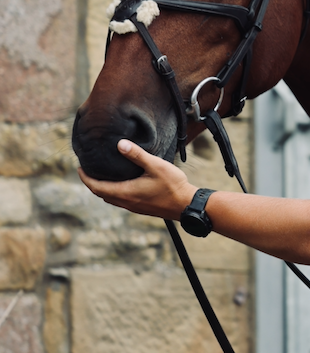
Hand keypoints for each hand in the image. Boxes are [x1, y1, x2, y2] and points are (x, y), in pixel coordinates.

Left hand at [78, 140, 194, 219]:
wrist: (187, 205)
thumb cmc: (173, 185)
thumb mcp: (155, 166)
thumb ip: (137, 155)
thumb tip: (120, 144)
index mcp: (126, 192)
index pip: (97, 187)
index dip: (85, 178)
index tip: (79, 168)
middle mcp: (127, 202)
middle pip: (102, 194)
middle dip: (92, 183)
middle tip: (88, 170)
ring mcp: (134, 207)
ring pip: (111, 199)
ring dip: (103, 189)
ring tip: (102, 176)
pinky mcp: (142, 208)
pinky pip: (121, 201)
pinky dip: (114, 193)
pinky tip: (121, 184)